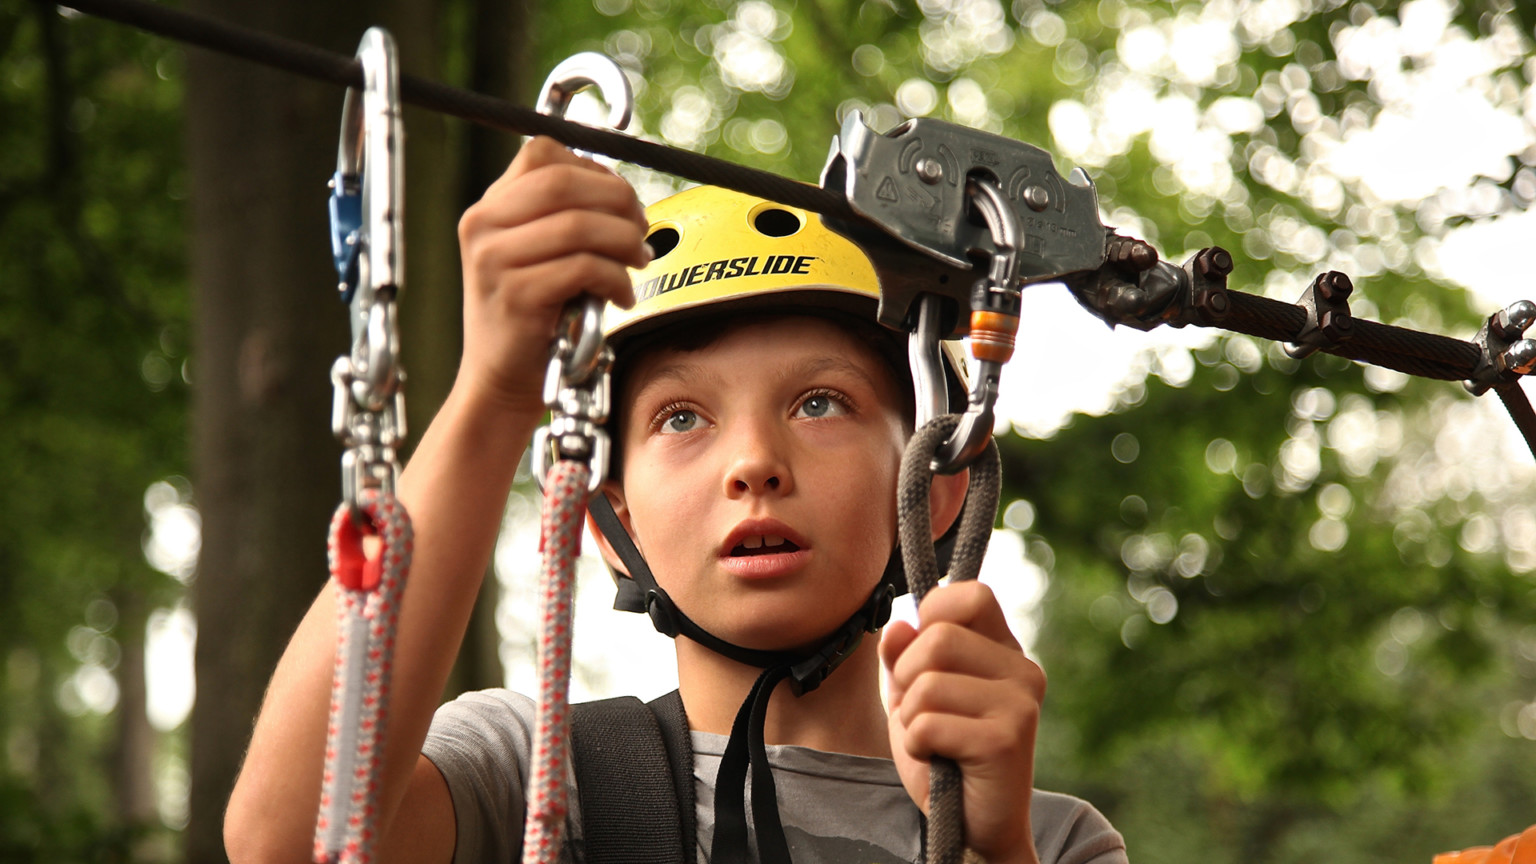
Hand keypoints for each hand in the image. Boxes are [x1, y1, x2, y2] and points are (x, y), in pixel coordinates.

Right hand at [455, 136, 649, 416]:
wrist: (499, 380)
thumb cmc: (531, 318)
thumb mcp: (534, 255)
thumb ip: (562, 218)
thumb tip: (623, 195)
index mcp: (488, 208)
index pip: (544, 153)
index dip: (595, 170)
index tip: (621, 201)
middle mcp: (482, 226)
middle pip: (565, 182)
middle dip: (618, 201)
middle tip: (641, 230)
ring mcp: (495, 260)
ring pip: (580, 224)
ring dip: (624, 242)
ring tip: (637, 264)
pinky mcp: (516, 295)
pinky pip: (584, 268)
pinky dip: (616, 279)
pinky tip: (621, 296)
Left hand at [880, 581, 1045, 863]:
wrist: (975, 827)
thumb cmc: (945, 756)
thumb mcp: (914, 697)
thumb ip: (903, 657)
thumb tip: (900, 624)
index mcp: (1004, 651)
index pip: (972, 594)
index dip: (934, 613)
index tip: (922, 652)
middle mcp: (1023, 669)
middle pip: (939, 637)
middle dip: (908, 677)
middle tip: (923, 713)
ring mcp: (1020, 703)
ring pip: (928, 683)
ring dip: (911, 718)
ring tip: (934, 740)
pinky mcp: (1007, 739)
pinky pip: (928, 724)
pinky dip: (917, 746)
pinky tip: (940, 760)